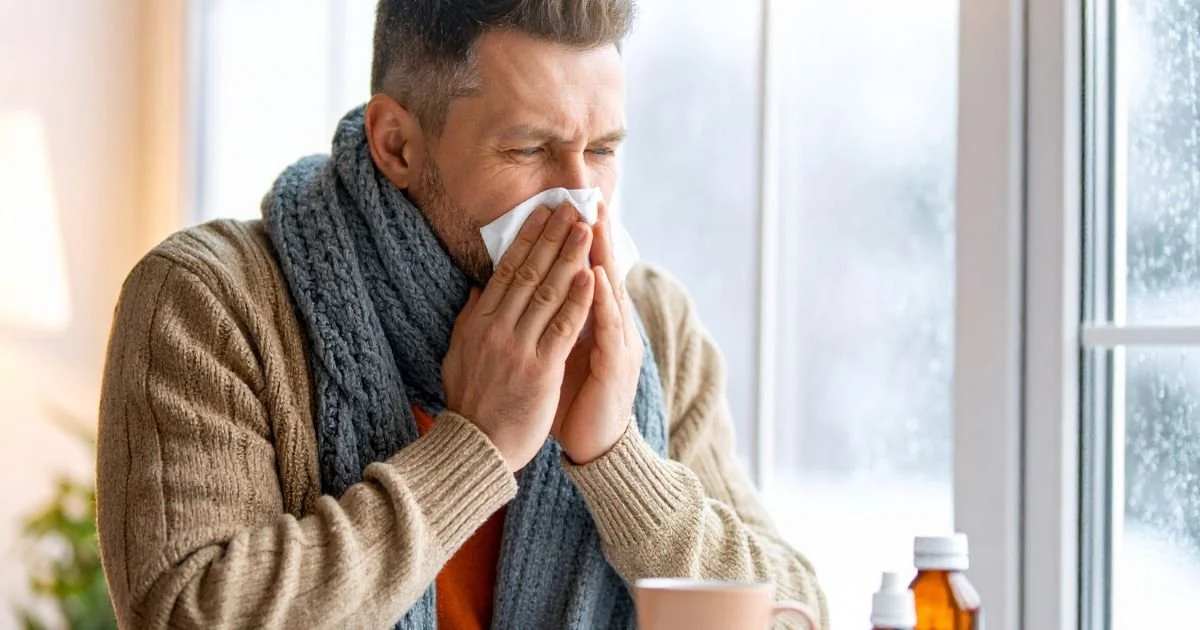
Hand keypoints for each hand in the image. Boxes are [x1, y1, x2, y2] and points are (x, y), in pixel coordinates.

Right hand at [442, 203, 594, 471]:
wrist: (475, 447)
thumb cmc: (470, 404)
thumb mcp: (458, 354)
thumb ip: (470, 320)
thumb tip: (479, 289)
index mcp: (478, 323)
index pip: (506, 271)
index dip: (527, 239)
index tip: (543, 213)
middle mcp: (497, 329)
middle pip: (529, 272)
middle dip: (552, 237)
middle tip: (570, 208)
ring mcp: (518, 348)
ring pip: (547, 292)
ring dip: (569, 257)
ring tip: (585, 229)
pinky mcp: (540, 370)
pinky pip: (562, 328)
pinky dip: (578, 300)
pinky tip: (592, 276)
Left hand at [553, 204, 642, 464]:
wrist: (593, 445)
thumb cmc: (571, 400)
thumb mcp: (553, 354)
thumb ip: (542, 323)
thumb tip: (515, 297)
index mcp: (591, 323)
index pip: (583, 272)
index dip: (575, 241)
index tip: (564, 206)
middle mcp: (609, 327)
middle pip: (601, 271)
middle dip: (592, 235)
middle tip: (585, 197)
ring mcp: (617, 344)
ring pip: (609, 292)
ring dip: (602, 256)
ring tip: (594, 223)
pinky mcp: (617, 366)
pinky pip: (609, 328)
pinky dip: (604, 301)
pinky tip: (598, 276)